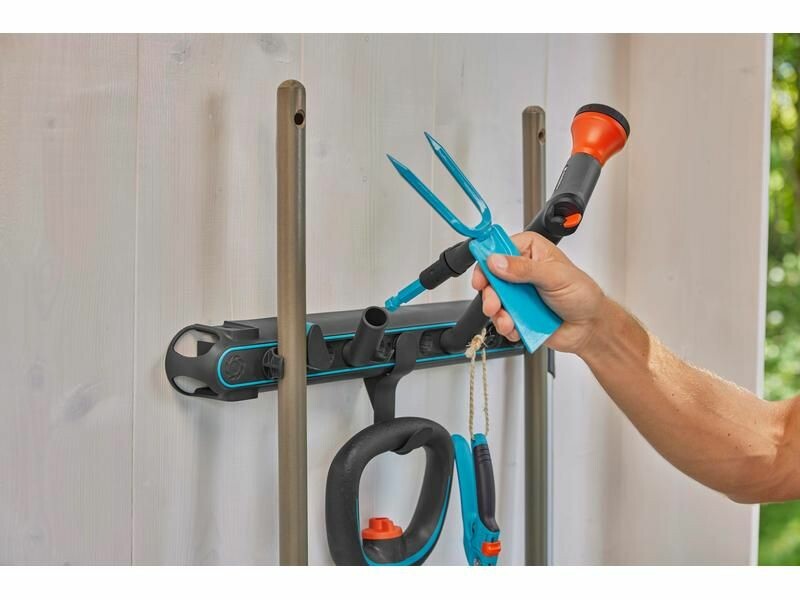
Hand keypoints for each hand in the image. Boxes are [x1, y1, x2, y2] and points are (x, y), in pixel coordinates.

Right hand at [471, 231, 607, 354]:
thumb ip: (524, 269)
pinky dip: (506, 326)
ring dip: (497, 314)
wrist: (590, 327)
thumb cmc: (581, 295)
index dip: (487, 261)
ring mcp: (517, 293)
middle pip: (491, 277)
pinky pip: (501, 319)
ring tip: (508, 322)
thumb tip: (497, 261)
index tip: (482, 277)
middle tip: (494, 304)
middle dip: (490, 294)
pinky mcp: (516, 313)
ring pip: (493, 300)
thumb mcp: (555, 276)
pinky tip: (516, 328)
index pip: (499, 248)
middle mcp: (521, 270)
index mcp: (531, 251)